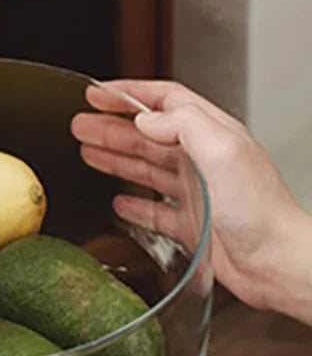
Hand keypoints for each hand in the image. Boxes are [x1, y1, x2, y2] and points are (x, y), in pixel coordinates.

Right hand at [72, 80, 311, 323]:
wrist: (275, 262)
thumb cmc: (261, 211)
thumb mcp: (223, 153)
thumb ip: (183, 126)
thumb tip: (145, 120)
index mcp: (212, 134)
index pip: (164, 101)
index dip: (129, 94)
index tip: (98, 93)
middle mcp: (203, 159)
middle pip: (147, 135)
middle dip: (111, 127)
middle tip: (80, 125)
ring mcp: (196, 192)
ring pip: (146, 169)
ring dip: (115, 159)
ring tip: (88, 152)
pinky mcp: (192, 224)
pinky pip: (153, 211)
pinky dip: (133, 206)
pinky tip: (118, 203)